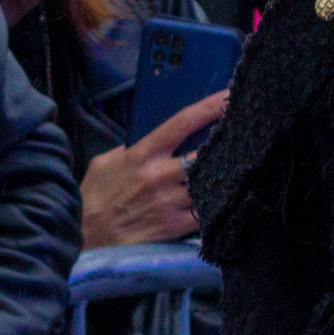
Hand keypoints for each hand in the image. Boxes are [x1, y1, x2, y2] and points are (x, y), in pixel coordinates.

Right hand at [81, 90, 228, 247]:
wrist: (88, 239)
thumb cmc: (94, 199)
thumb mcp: (104, 163)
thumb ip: (128, 150)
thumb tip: (149, 144)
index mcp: (142, 154)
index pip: (182, 123)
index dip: (209, 107)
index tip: (229, 95)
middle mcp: (159, 175)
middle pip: (205, 152)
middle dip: (226, 142)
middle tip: (245, 134)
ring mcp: (170, 201)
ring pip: (210, 181)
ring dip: (225, 173)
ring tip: (242, 165)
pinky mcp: (176, 226)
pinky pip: (206, 211)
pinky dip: (216, 204)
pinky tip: (226, 198)